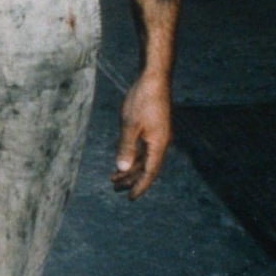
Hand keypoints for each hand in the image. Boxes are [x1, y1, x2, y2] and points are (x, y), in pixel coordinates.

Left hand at [112, 72, 172, 199]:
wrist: (154, 77)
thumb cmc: (143, 99)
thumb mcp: (130, 124)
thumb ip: (126, 147)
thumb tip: (121, 168)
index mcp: (158, 144)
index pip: (149, 172)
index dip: (140, 186)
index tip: (130, 198)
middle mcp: (160, 142)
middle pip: (146, 167)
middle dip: (131, 179)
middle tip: (114, 188)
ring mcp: (157, 135)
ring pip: (143, 158)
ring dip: (130, 168)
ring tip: (114, 177)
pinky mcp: (153, 127)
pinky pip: (143, 148)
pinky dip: (132, 155)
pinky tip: (121, 159)